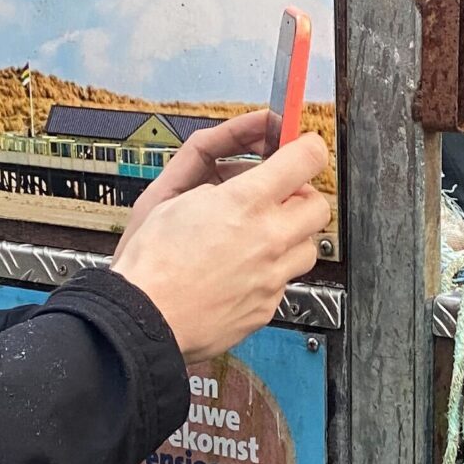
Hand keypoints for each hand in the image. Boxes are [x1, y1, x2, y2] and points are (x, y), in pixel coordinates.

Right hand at [111, 133, 330, 361]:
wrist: (145, 317)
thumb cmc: (152, 262)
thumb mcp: (176, 198)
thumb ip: (222, 183)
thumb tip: (244, 180)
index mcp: (246, 202)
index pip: (306, 158)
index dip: (306, 146)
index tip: (302, 147)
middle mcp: (269, 238)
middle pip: (319, 204)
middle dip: (301, 196)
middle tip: (277, 197)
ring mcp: (273, 275)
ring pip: (308, 246)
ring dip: (291, 236)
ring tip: (259, 238)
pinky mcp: (268, 306)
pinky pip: (286, 280)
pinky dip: (271, 271)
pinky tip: (243, 270)